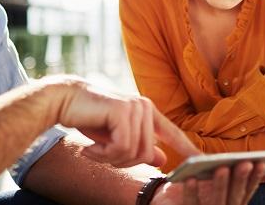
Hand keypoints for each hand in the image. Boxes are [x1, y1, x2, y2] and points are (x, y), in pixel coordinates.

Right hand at [53, 78, 200, 167]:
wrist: (63, 101)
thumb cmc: (88, 119)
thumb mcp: (116, 138)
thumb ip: (139, 146)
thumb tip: (162, 160)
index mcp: (147, 112)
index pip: (172, 133)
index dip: (187, 149)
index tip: (201, 161)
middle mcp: (144, 106)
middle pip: (146, 153)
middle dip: (120, 162)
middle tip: (100, 155)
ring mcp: (135, 106)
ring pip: (133, 152)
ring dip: (109, 158)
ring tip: (93, 149)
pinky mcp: (123, 110)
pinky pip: (121, 147)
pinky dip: (103, 154)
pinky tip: (89, 147)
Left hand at [151, 162, 264, 204]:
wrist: (168, 203)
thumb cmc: (197, 190)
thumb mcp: (218, 183)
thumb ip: (235, 177)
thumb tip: (259, 165)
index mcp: (232, 203)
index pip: (247, 192)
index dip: (256, 179)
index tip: (262, 163)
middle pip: (235, 198)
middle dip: (240, 180)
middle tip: (245, 163)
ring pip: (217, 203)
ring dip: (220, 185)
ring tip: (221, 168)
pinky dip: (192, 192)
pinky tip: (191, 179)